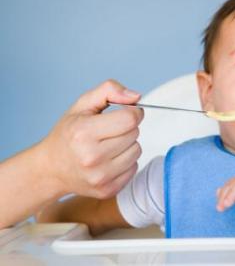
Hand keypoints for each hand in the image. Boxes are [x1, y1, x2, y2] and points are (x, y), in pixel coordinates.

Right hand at [39, 79, 143, 198]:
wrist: (51, 168)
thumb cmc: (68, 134)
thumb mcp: (83, 105)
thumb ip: (109, 91)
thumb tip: (135, 97)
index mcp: (84, 132)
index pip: (130, 119)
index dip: (133, 112)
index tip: (126, 112)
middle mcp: (91, 157)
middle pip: (135, 134)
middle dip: (127, 128)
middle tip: (110, 131)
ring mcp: (100, 177)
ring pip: (137, 151)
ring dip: (128, 145)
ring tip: (108, 146)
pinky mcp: (107, 190)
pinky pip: (134, 168)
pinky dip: (126, 162)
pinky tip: (109, 160)